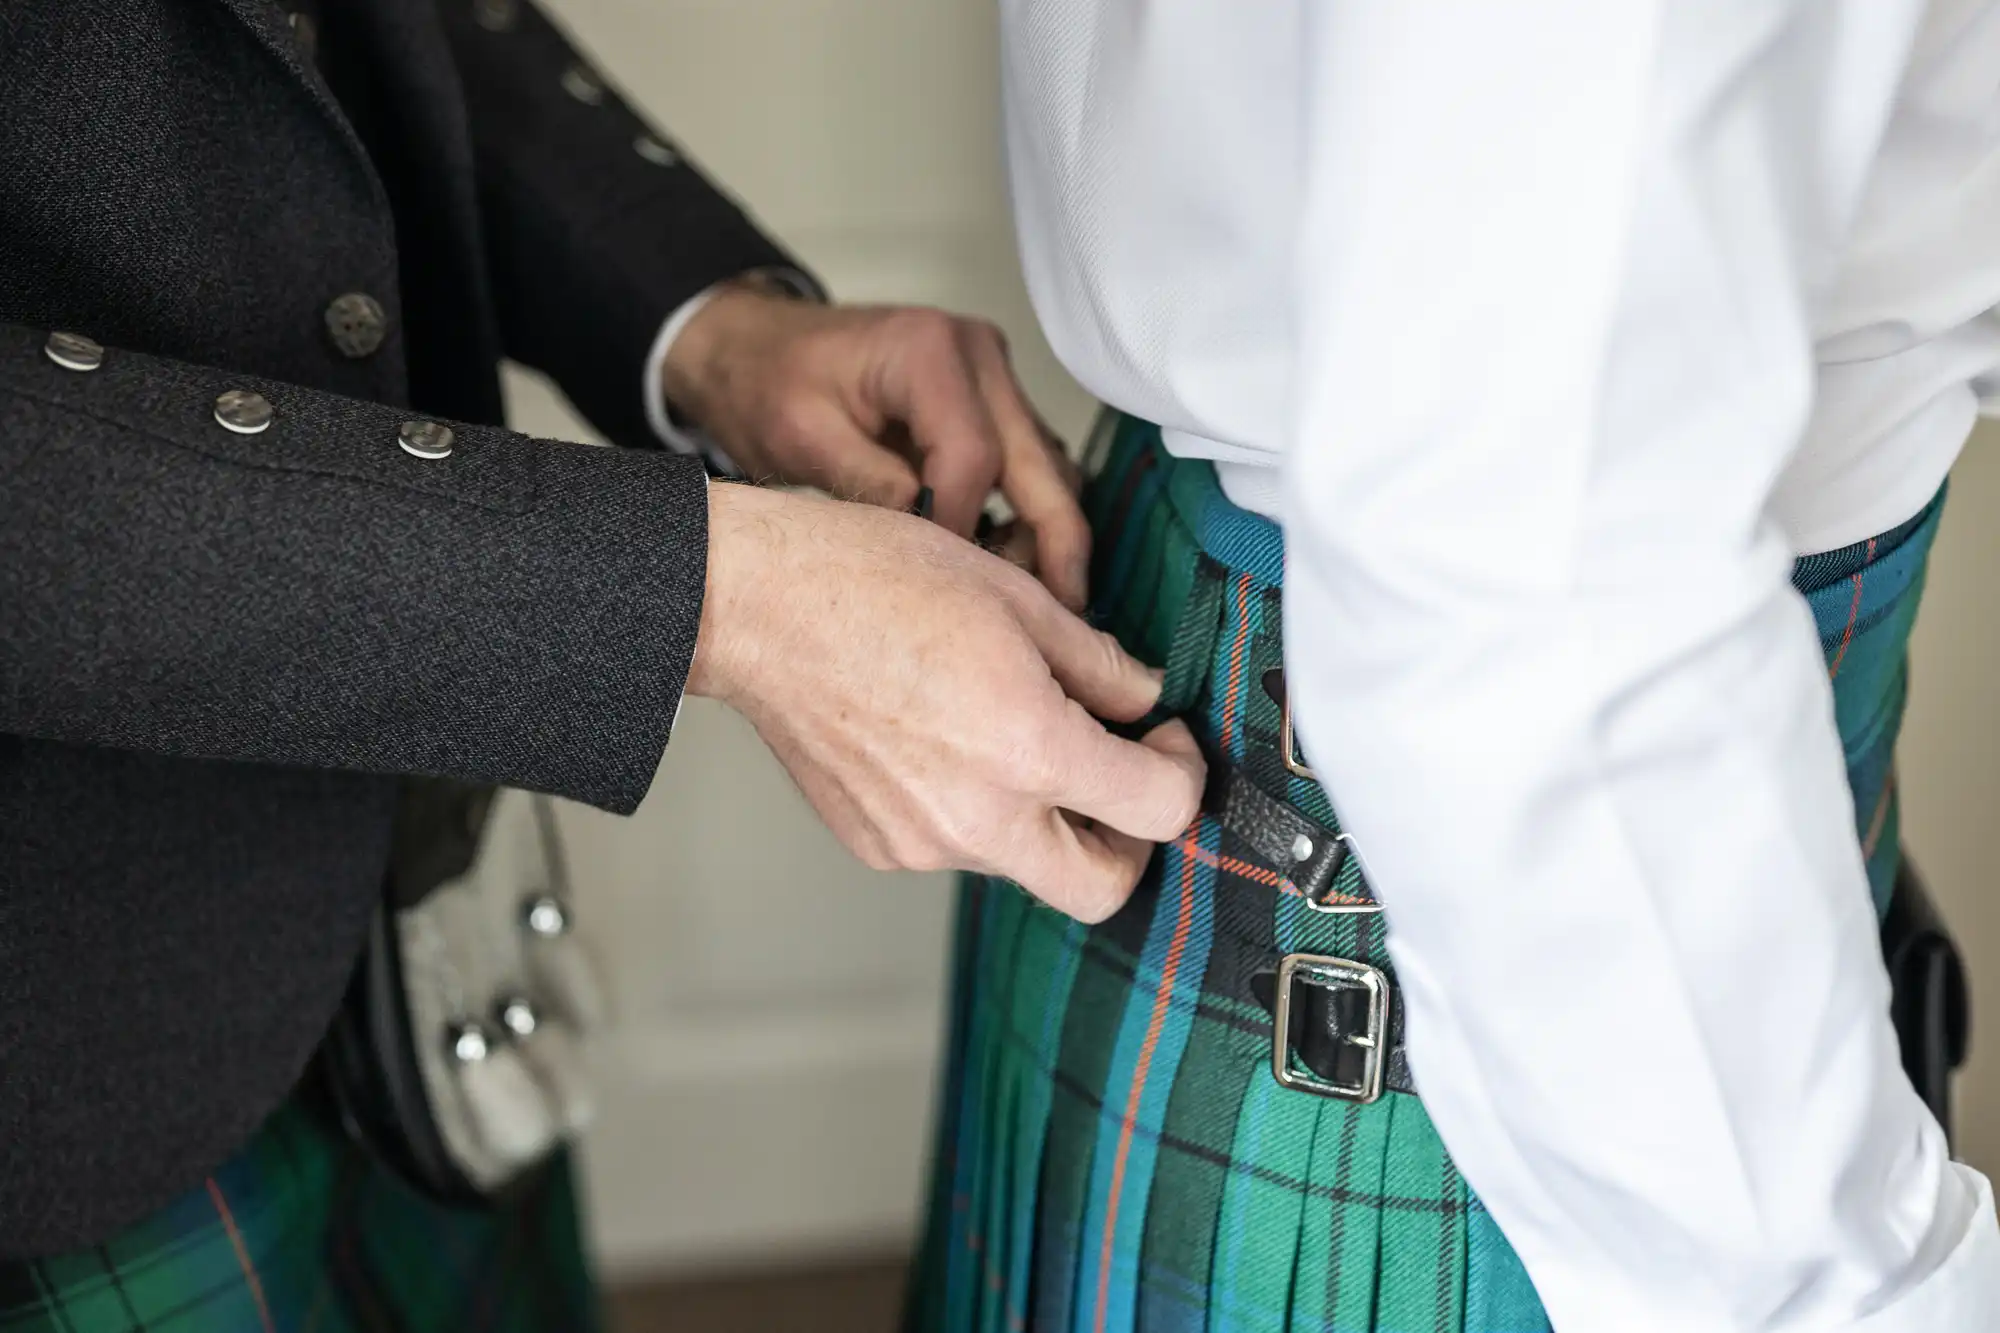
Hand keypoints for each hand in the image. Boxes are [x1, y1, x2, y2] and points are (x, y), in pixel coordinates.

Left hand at [662, 283, 1091, 610]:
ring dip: (1044, 533)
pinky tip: (1001, 563)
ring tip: (1022, 597)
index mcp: (928, 351)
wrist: (761, 349)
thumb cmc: (770, 383)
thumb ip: (870, 485)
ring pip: (1049, 467)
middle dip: (1055, 544)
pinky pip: (1029, 463)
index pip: (972, 457)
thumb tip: (932, 544)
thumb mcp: (803, 438)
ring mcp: (992, 377)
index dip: (960, 527)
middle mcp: (977, 356)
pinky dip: (1026, 514)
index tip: (937, 577)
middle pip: (1041, 462)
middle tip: (1061, 613)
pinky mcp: (992, 402)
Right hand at [687, 482, 1203, 921]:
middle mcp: (978, 818)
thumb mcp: (1016, 598)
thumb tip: (1141, 699)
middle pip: (1101, 889)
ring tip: (1010, 729)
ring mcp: (922, 843)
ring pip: (1024, 863)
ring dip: (1044, 816)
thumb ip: (1099, 664)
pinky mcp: (879, 847)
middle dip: (1128, 841)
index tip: (1161, 735)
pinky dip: (976, 809)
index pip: (1159, 811)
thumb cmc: (871, 580)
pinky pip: (956, 848)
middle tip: (1119, 775)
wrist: (754, 606)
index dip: (1181, 771)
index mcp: (1029, 751)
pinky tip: (945, 739)